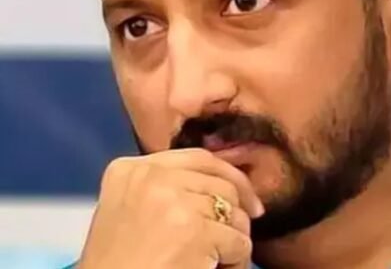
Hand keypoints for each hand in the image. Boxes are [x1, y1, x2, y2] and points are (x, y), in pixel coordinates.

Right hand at [76, 148, 263, 268]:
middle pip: (222, 185)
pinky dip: (236, 261)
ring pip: (235, 214)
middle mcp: (152, 178)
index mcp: (131, 170)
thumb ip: (167, 188)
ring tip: (217, 261)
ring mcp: (174, 203)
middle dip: (236, 214)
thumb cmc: (118, 264)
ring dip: (234, 241)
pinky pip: (239, 242)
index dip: (230, 177)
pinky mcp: (195, 232)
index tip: (246, 199)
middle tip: (235, 238)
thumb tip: (227, 183)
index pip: (200, 159)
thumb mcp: (129, 209)